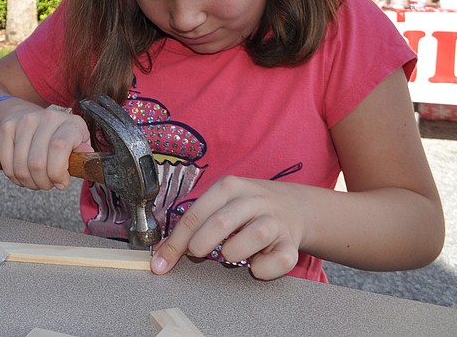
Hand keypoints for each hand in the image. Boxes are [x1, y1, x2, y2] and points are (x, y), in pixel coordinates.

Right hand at [0, 107, 91, 190]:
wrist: (32, 117)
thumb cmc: (59, 136)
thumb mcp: (78, 144)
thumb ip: (83, 154)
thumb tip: (87, 159)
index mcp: (70, 123)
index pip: (59, 147)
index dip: (57, 172)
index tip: (61, 182)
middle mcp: (47, 118)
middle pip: (37, 162)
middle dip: (43, 182)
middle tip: (48, 183)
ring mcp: (24, 121)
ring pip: (21, 167)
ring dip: (29, 182)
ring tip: (36, 179)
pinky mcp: (6, 128)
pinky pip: (7, 165)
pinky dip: (15, 178)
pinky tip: (23, 174)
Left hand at [150, 176, 305, 279]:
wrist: (295, 207)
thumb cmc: (247, 209)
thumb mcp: (220, 205)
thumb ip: (193, 225)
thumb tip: (162, 253)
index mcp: (229, 187)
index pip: (195, 214)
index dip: (175, 242)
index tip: (160, 264)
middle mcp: (253, 200)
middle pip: (222, 222)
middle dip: (201, 244)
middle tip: (197, 254)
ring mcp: (275, 221)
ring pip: (255, 236)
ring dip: (234, 251)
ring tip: (230, 255)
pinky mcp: (291, 243)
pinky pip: (279, 259)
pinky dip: (264, 268)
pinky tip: (255, 265)